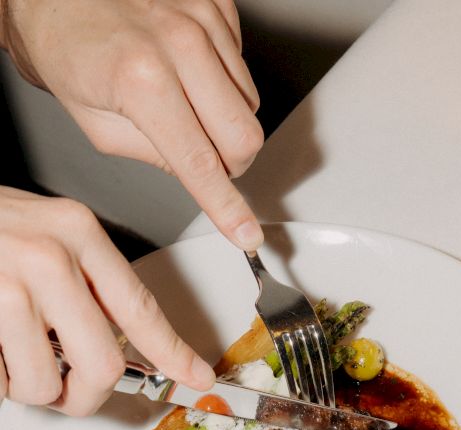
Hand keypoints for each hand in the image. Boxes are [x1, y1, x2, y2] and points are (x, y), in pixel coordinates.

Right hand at [0, 186, 214, 414]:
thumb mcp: (47, 235)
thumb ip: (86, 285)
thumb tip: (118, 347)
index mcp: (77, 234)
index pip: (141, 308)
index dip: (173, 352)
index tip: (195, 376)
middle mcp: (49, 258)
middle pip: (102, 366)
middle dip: (85, 395)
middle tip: (69, 392)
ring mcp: (8, 287)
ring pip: (46, 384)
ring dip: (30, 387)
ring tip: (11, 354)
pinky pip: (2, 381)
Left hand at [1, 0, 263, 249]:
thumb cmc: (66, 52)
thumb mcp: (99, 127)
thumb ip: (155, 156)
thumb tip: (198, 173)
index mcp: (140, 80)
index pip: (201, 164)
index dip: (227, 207)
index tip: (245, 234)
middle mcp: (178, 42)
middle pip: (245, 135)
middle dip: (231, 162)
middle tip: (205, 161)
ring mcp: (201, 16)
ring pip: (250, 103)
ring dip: (226, 120)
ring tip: (185, 105)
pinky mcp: (215, 2)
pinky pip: (243, 65)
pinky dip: (224, 81)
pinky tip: (191, 73)